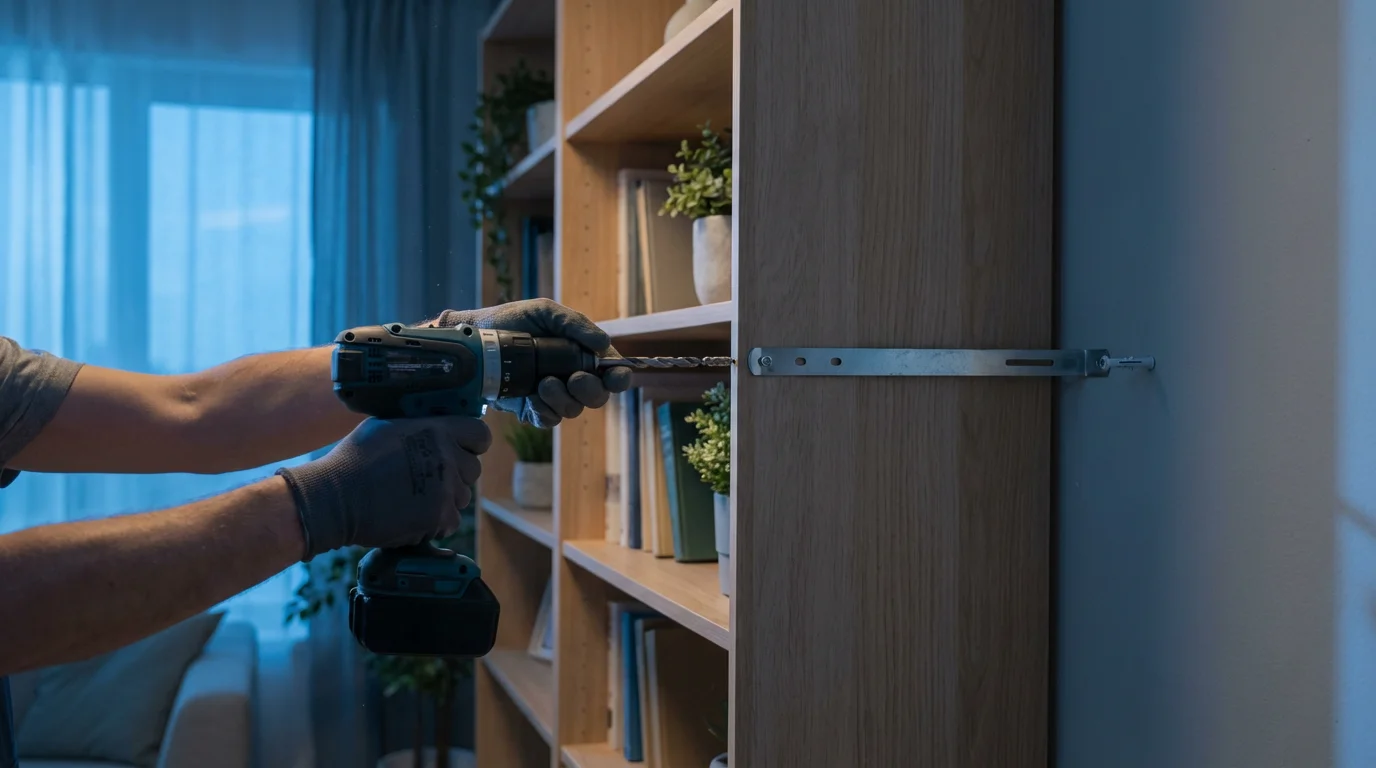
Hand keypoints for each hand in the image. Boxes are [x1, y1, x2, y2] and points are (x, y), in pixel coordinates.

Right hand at [276, 416, 491, 560]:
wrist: (335, 498)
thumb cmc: (353, 460)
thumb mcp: (386, 426)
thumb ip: (418, 426)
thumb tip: (433, 425)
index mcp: (437, 430)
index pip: (480, 434)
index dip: (473, 444)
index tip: (462, 450)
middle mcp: (447, 458)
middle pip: (473, 468)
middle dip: (457, 474)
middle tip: (431, 478)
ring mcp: (445, 489)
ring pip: (463, 497)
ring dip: (446, 498)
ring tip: (415, 497)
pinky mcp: (439, 517)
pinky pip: (450, 521)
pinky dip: (436, 522)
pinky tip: (412, 515)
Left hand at [430, 298, 632, 427]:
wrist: (476, 340)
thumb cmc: (513, 320)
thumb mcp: (545, 312)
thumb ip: (575, 324)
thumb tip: (603, 344)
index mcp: (582, 354)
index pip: (613, 372)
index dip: (619, 378)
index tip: (613, 377)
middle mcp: (572, 376)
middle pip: (598, 396)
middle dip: (589, 390)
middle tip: (573, 378)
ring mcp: (553, 395)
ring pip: (573, 410)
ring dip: (562, 398)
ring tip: (543, 382)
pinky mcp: (532, 409)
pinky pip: (549, 420)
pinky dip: (544, 410)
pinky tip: (531, 397)